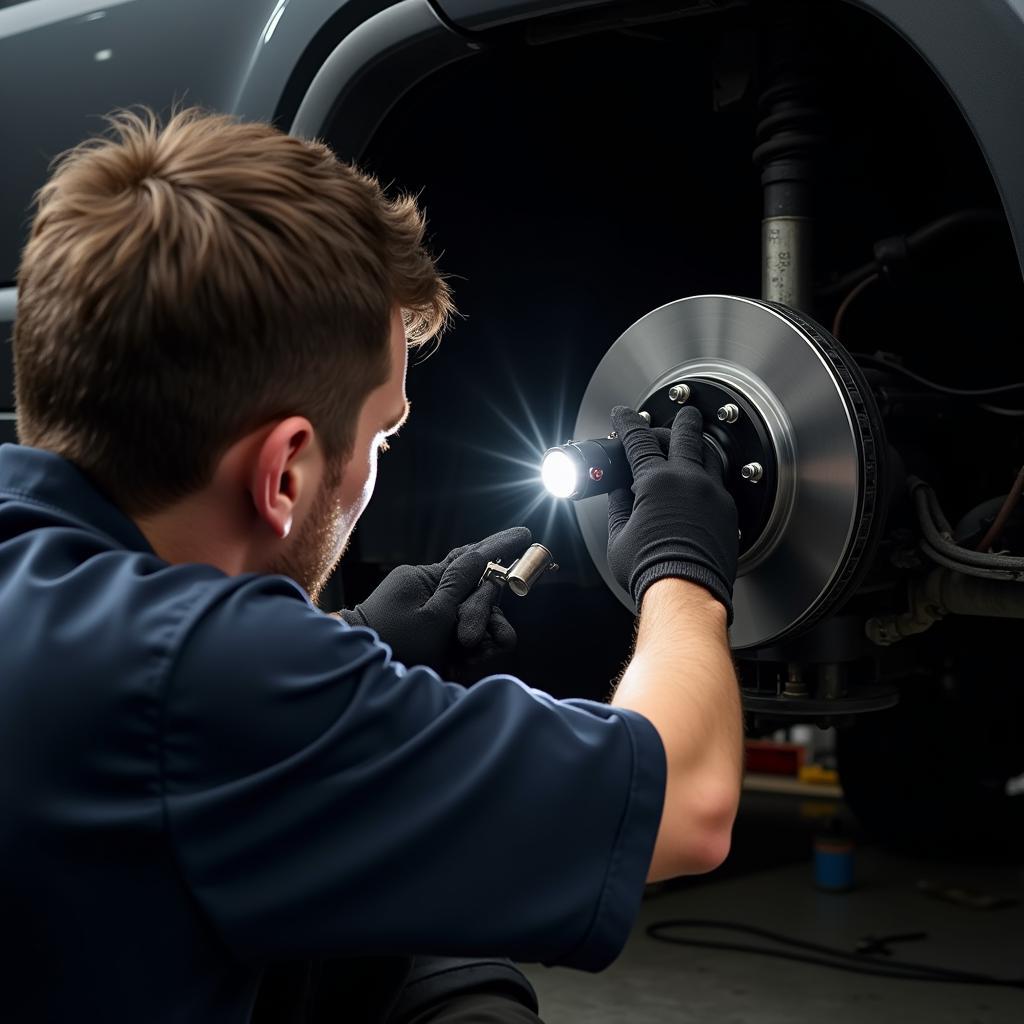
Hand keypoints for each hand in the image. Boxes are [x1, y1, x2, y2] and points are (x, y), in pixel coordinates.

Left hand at [337, 527, 531, 669]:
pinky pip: (456, 636)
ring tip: (461, 658)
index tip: (525, 534)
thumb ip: (462, 587)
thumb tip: (481, 556)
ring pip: (469, 618)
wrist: (355, 673)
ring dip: (476, 640)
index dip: (500, 547)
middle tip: (469, 642)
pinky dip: (464, 652)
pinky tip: (456, 665)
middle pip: (474, 594)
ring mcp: (425, 613)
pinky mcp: (426, 635)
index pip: (470, 556)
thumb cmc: (392, 644)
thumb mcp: (434, 617)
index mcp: (424, 578)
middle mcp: (426, 591)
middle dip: (482, 617)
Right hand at [606, 405, 737, 618]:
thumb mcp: (619, 536)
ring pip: (709, 453)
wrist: (687, 593)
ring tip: (695, 441)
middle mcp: (687, 480)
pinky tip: (703, 479)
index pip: (639, 440)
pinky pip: (719, 481)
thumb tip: (618, 492)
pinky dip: (709, 473)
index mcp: (655, 482)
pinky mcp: (728, 510)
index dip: (628, 424)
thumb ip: (619, 507)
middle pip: (684, 435)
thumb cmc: (652, 570)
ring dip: (699, 443)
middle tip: (681, 412)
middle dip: (680, 420)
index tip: (623, 416)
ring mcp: (712, 493)